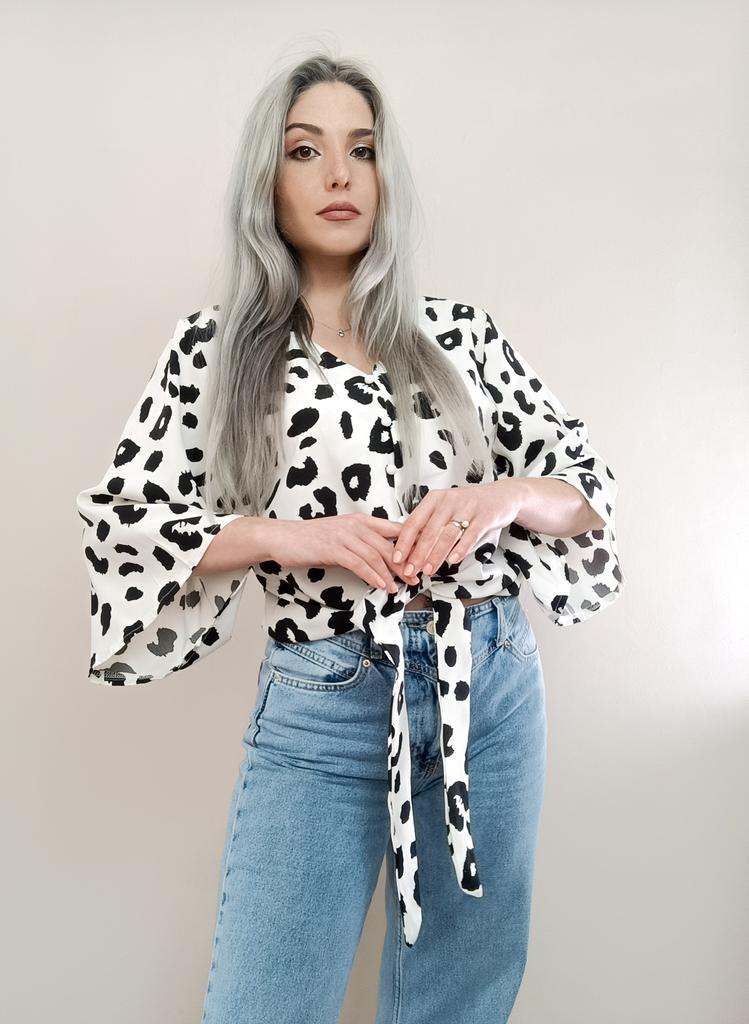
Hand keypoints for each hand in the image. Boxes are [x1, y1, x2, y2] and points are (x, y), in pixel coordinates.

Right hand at [267, 512, 421, 592]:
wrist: (284, 538)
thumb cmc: (313, 540)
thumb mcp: (343, 537)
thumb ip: (363, 544)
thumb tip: (384, 559)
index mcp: (361, 520)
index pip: (394, 529)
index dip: (411, 545)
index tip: (422, 559)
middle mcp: (356, 525)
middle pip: (389, 544)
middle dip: (405, 563)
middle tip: (416, 578)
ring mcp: (344, 535)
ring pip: (376, 555)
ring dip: (391, 573)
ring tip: (401, 586)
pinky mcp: (333, 548)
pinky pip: (359, 564)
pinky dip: (373, 576)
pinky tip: (381, 585)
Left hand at [392, 481, 524, 576]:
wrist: (501, 496)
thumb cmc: (467, 506)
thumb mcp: (445, 509)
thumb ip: (429, 525)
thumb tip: (408, 549)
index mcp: (434, 499)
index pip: (414, 521)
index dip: (404, 541)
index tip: (397, 558)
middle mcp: (449, 501)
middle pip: (429, 531)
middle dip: (418, 553)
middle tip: (410, 570)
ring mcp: (468, 508)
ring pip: (448, 535)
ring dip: (436, 555)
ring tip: (429, 570)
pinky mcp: (485, 516)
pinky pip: (470, 535)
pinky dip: (460, 549)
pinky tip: (452, 561)